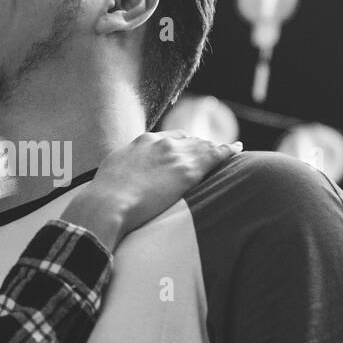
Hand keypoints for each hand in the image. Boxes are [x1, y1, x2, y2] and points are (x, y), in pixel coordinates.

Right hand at [61, 132, 239, 250]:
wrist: (108, 204)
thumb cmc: (104, 200)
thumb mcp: (111, 176)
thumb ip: (122, 173)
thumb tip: (116, 185)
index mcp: (140, 143)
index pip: (167, 138)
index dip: (178, 145)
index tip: (183, 150)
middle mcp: (160, 142)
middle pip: (187, 140)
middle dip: (199, 146)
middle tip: (210, 152)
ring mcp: (175, 154)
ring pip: (204, 146)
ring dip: (216, 148)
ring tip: (229, 151)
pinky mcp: (189, 169)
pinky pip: (216, 154)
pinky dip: (229, 151)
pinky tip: (238, 150)